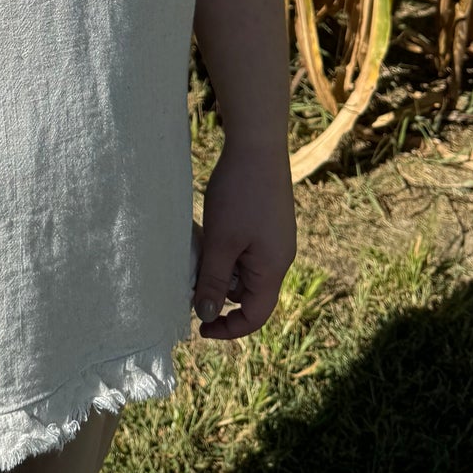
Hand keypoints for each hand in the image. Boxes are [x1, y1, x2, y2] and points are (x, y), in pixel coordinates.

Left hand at [192, 137, 296, 340]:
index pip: (256, 315)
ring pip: (244, 269)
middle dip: (220, 291)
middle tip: (193, 275)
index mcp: (274, 268)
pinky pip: (246, 249)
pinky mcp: (267, 222)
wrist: (257, 144)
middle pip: (249, 292)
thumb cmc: (240, 193)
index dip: (229, 328)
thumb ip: (213, 280)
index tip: (201, 326)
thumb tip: (206, 316)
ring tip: (201, 246)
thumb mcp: (221, 241)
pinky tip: (211, 230)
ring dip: (221, 267)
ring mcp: (275, 238)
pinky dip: (227, 249)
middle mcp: (280, 257)